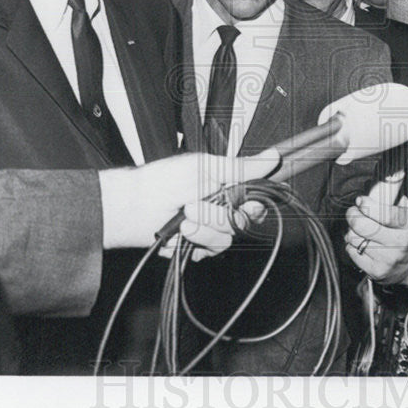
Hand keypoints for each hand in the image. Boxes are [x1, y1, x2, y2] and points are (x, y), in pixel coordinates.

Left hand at [100, 149, 278, 253]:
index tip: (245, 205)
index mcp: (228, 187)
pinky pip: (208, 251)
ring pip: (226, 238)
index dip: (254, 205)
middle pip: (244, 222)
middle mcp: (222, 209)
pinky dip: (192, 242)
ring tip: (182, 219)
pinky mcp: (198, 248)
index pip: (257, 199)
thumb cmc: (165, 180)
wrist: (135, 206)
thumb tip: (273, 157)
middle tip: (194, 206)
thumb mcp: (207, 168)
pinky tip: (178, 234)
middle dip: (218, 215)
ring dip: (202, 229)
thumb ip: (244, 168)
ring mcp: (211, 230)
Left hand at [344, 172, 407, 284]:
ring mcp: (387, 259)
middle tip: (353, 213)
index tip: (360, 200)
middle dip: (353, 216)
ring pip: (354, 238)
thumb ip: (394, 197)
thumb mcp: (407, 214)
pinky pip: (352, 252)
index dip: (368, 206)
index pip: (385, 214)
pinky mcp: (377, 271)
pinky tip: (362, 244)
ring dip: (353, 232)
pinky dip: (352, 246)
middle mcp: (399, 243)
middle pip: (364, 227)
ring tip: (361, 232)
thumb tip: (385, 176)